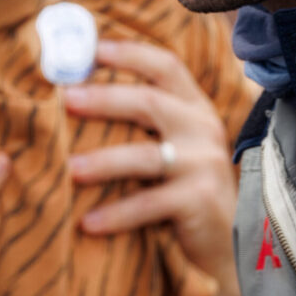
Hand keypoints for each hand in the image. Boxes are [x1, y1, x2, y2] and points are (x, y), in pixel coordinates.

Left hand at [65, 40, 240, 295]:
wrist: (230, 246)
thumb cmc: (181, 188)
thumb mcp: (167, 145)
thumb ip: (137, 121)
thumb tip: (69, 96)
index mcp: (192, 106)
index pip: (164, 66)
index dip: (127, 53)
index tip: (89, 49)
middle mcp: (202, 127)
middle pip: (150, 102)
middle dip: (104, 97)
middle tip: (64, 98)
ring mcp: (204, 164)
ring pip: (147, 155)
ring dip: (103, 162)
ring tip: (69, 169)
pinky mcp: (201, 201)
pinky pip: (151, 204)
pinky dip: (116, 214)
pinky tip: (87, 223)